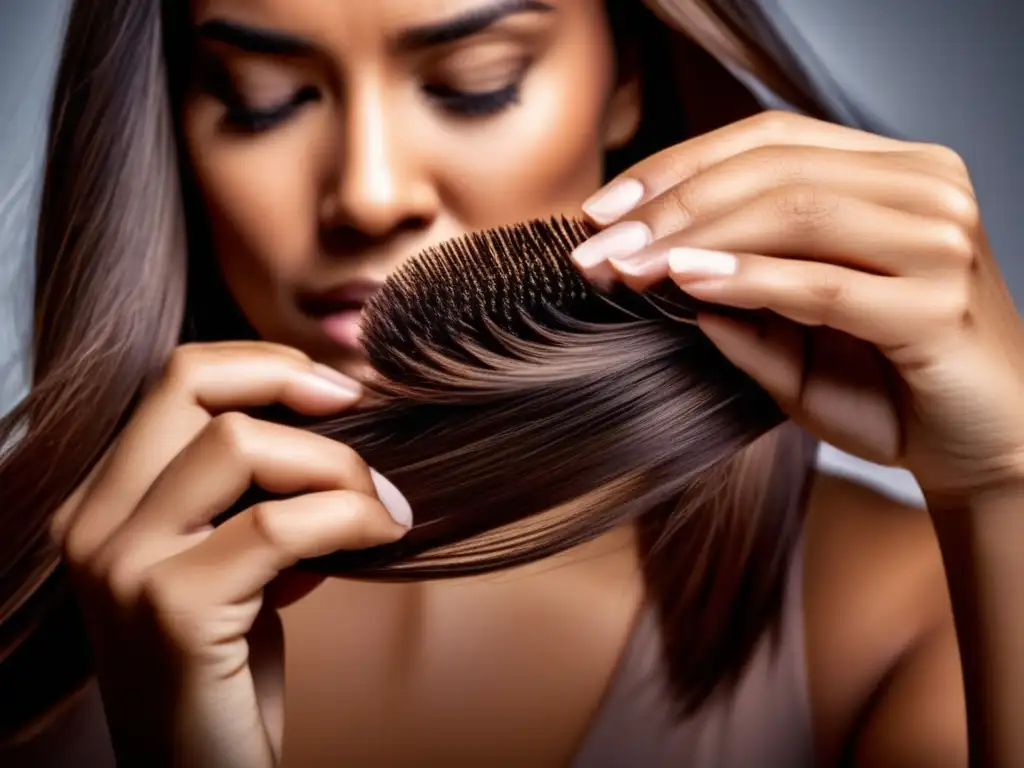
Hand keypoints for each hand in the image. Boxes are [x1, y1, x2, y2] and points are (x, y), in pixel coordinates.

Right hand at [50, 342, 412, 767]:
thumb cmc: (224, 670)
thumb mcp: (229, 564)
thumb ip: (253, 496)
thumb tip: (336, 426)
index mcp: (103, 501)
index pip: (176, 377)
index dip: (266, 364)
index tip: (339, 391)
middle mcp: (93, 523)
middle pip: (193, 384)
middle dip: (297, 387)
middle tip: (362, 418)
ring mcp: (122, 565)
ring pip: (242, 444)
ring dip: (338, 466)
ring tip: (382, 506)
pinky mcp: (172, 610)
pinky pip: (280, 523)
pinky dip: (350, 516)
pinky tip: (383, 536)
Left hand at [572, 110, 1023, 496]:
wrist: (981, 450)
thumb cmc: (889, 387)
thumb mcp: (798, 337)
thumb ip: (742, 298)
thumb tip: (663, 268)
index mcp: (894, 173)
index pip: (771, 140)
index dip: (679, 164)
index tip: (605, 206)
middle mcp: (925, 188)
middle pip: (774, 167)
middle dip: (669, 204)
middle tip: (596, 243)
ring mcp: (940, 239)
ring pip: (795, 211)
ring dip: (694, 236)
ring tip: (626, 263)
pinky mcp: (938, 303)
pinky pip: (823, 281)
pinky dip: (748, 279)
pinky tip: (688, 281)